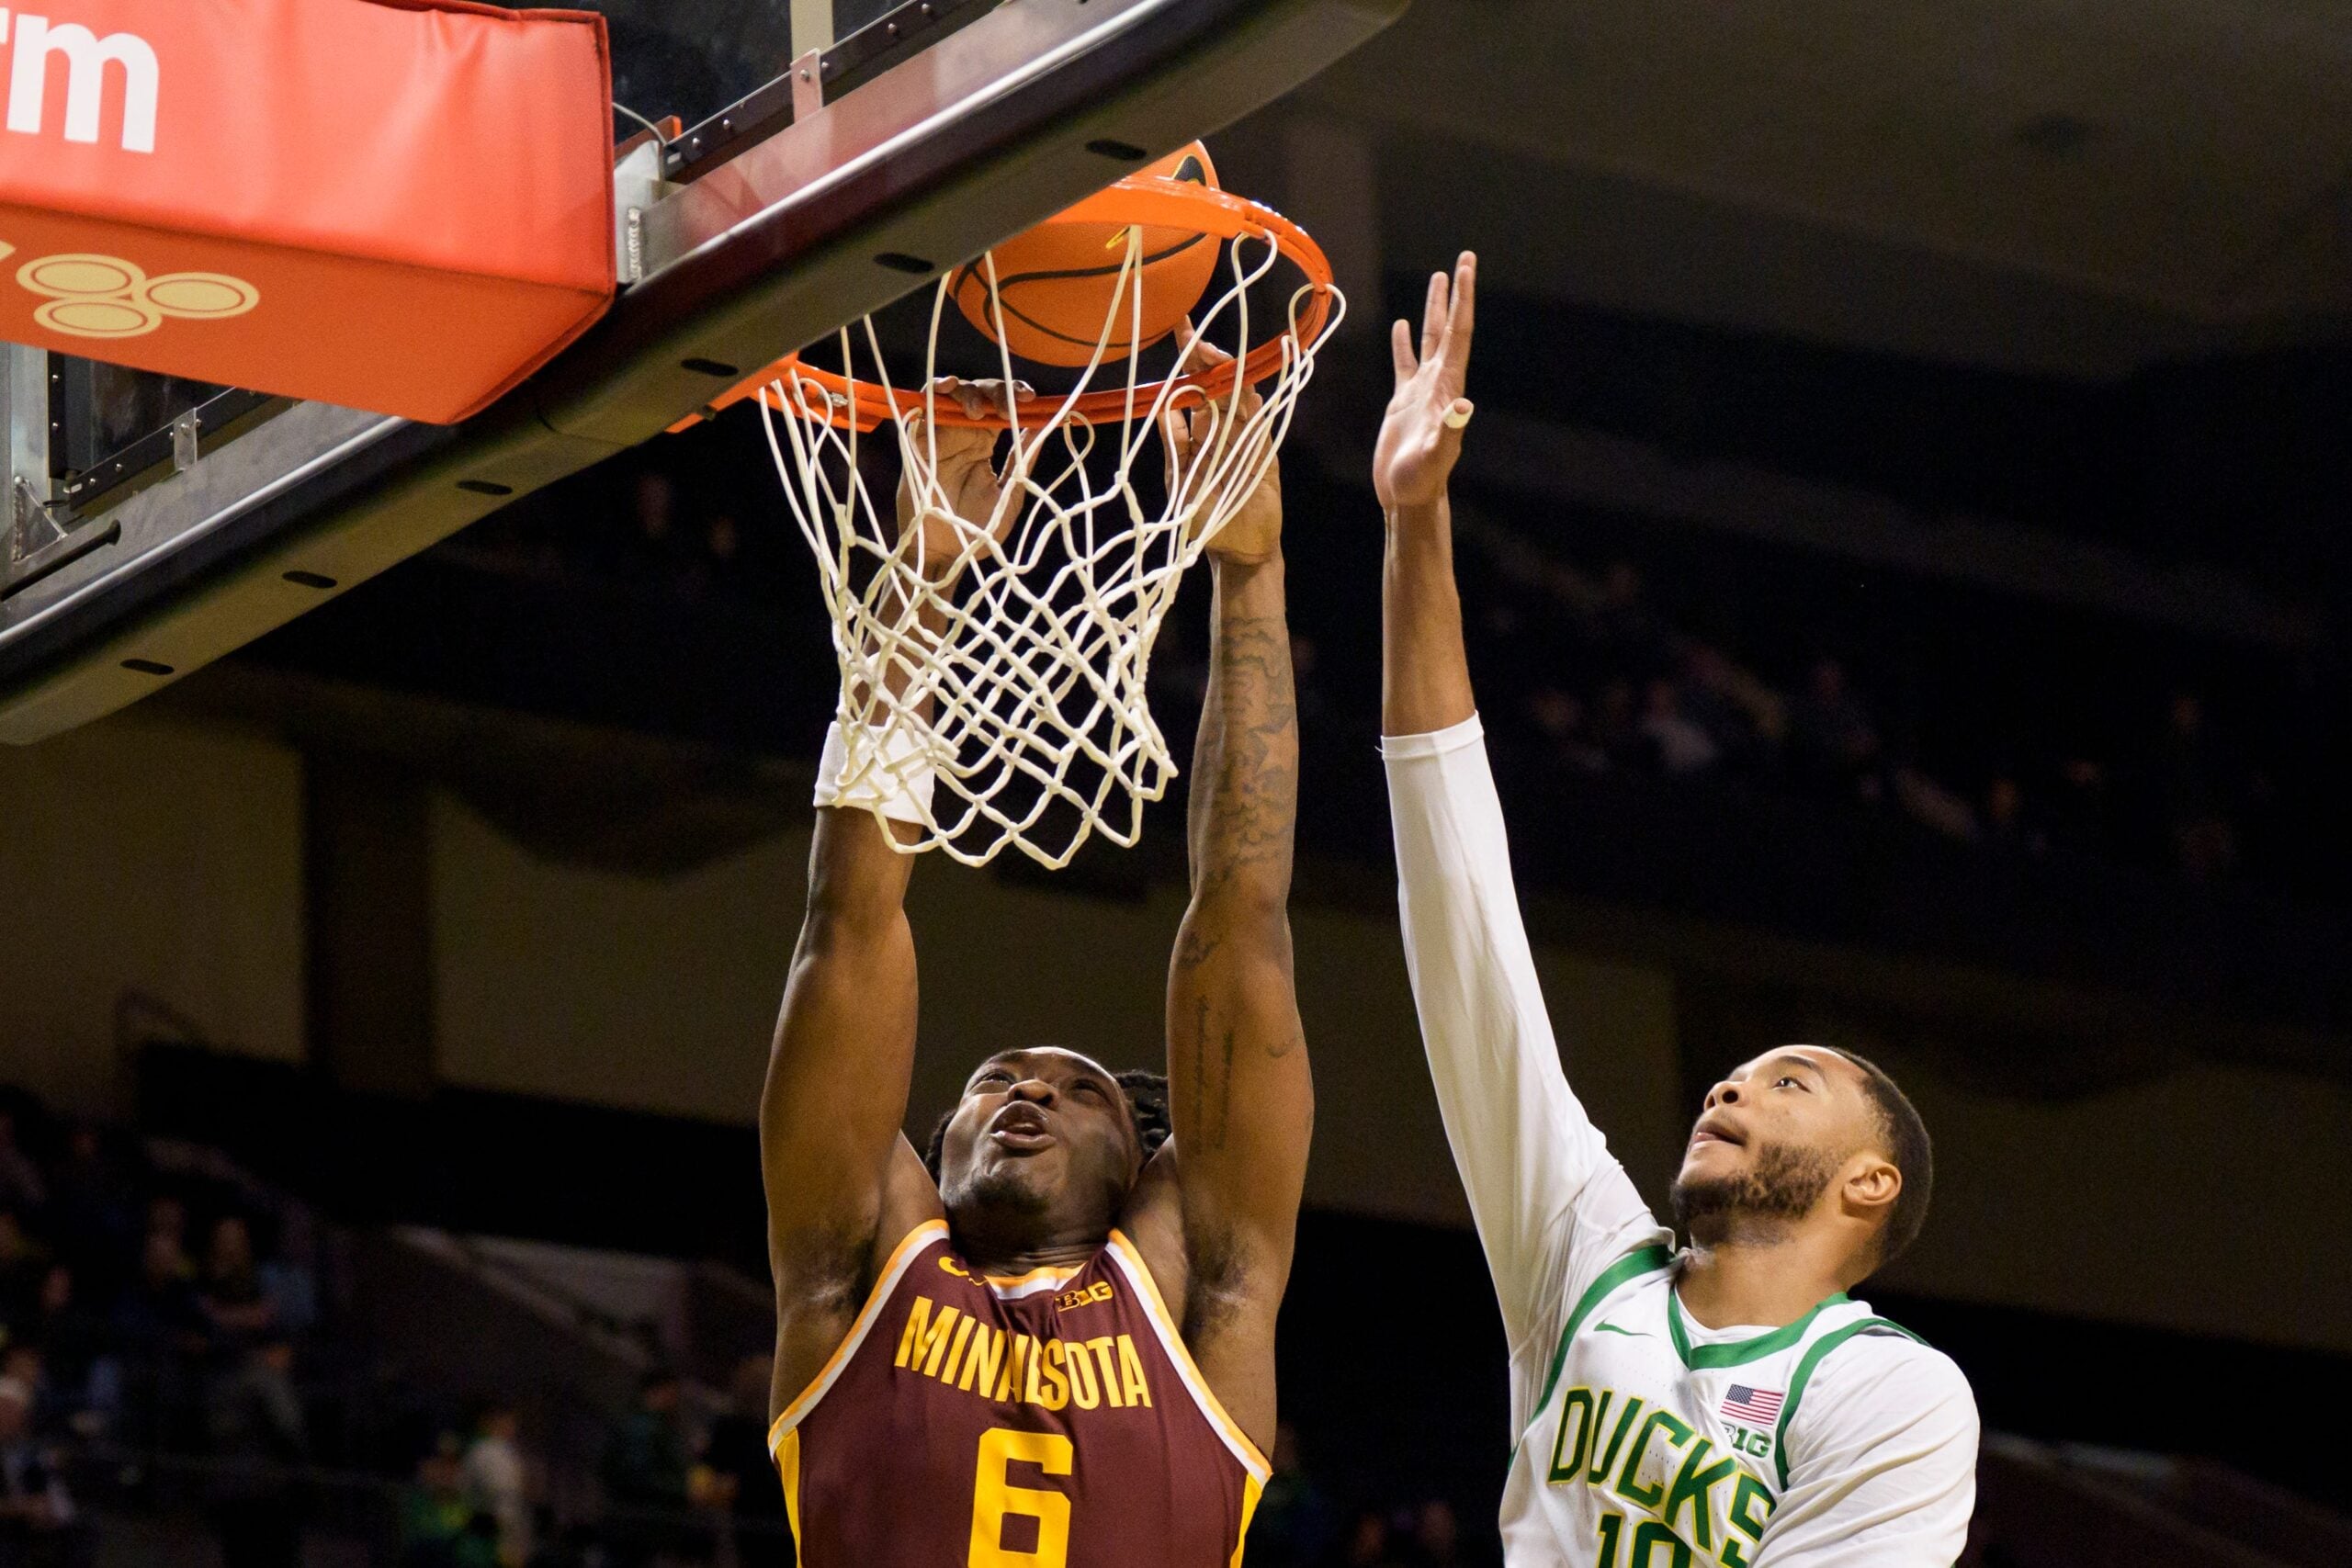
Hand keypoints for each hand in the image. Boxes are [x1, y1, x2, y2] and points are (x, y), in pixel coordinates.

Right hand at [896, 377, 1034, 580]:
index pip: (999, 408)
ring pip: (952, 396)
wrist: (947, 556)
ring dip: (967, 392)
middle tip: (1008, 404)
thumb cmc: (978, 531)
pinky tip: (947, 389)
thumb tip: (1044, 426)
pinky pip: (922, 410)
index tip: (1031, 399)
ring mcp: (939, 438)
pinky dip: (933, 393)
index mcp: (983, 445)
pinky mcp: (918, 444)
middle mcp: (962, 436)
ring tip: (979, 410)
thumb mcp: (1009, 493)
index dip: (1014, 395)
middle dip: (995, 391)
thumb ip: (1022, 461)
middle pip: (978, 395)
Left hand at [1163, 323, 1281, 565]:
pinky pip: (1260, 423)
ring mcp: (1246, 440)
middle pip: (1216, 387)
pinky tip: (1246, 383)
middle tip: (1190, 335)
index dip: (1187, 365)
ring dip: (1226, 375)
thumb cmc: (1204, 520)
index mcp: (1198, 437)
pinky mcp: (1265, 454)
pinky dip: (1254, 403)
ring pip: (1237, 399)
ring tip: (1210, 352)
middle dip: (1204, 360)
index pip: (1193, 392)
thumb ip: (1175, 445)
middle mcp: (1222, 433)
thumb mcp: (1180, 481)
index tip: (1178, 335)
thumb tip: (1162, 406)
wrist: (1238, 550)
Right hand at [1374, 251, 1475, 510]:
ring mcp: (1421, 391)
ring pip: (1428, 340)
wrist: (1408, 497)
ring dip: (1433, 310)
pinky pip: (1404, 363)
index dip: (1462, 299)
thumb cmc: (1422, 479)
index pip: (1458, 333)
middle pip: (1448, 328)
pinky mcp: (1403, 402)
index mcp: (1448, 386)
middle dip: (1454, 294)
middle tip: (1461, 259)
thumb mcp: (1435, 455)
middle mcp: (1439, 382)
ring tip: (1436, 280)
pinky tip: (1400, 325)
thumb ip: (1448, 431)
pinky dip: (1402, 343)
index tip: (1465, 267)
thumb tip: (1463, 406)